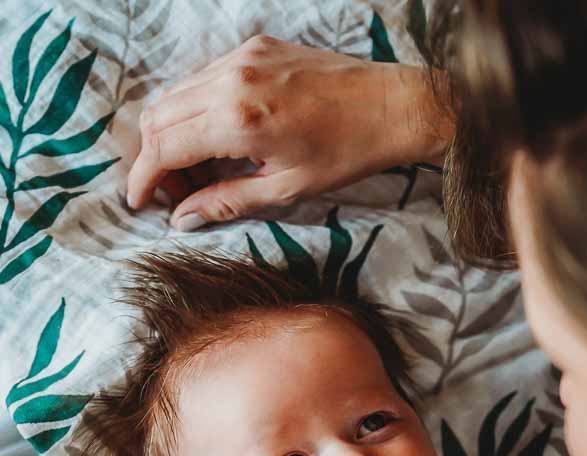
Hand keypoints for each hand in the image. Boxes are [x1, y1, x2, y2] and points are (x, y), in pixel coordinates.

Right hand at [126, 36, 451, 229]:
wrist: (389, 106)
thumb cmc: (345, 153)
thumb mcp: (285, 189)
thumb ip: (226, 201)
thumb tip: (182, 218)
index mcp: (239, 119)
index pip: (165, 146)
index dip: (144, 178)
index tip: (139, 202)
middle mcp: (232, 80)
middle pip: (160, 116)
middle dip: (154, 158)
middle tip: (172, 193)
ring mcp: (241, 57)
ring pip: (176, 94)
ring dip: (171, 133)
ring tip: (195, 172)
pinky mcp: (253, 48)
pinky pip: (203, 78)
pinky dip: (194, 110)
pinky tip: (216, 141)